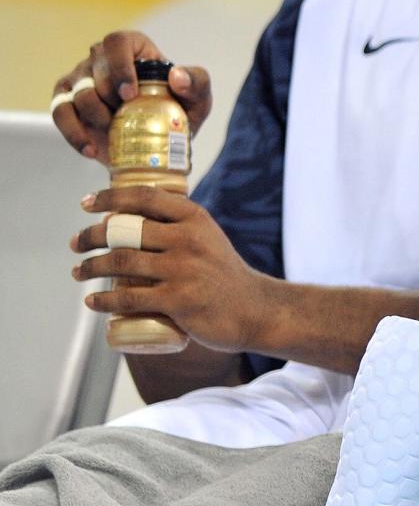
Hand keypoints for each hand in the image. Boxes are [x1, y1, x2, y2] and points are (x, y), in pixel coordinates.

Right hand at [51, 31, 211, 162]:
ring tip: (115, 134)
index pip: (117, 42)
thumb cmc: (179, 110)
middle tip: (128, 119)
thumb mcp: (199, 99)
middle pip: (95, 71)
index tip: (130, 94)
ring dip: (95, 117)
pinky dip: (74, 133)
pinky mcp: (67, 103)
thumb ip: (198, 82)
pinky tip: (93, 149)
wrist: (161, 141)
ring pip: (76, 94)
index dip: (119, 67)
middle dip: (111, 99)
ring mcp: (80, 80)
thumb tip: (176, 76)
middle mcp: (101, 58)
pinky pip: (61, 113)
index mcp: (133, 48)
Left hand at [71, 186, 266, 352]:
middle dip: (91, 236)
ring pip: (121, 263)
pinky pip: (129, 297)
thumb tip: (127, 219)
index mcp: (195, 218)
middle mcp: (188, 239)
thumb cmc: (223, 274)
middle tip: (76, 243)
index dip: (110, 197)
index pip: (144, 197)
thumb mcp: (207, 237)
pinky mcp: (178, 300)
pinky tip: (91, 301)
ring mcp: (183, 270)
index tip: (87, 204)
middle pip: (125, 230)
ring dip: (90, 267)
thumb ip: (177, 226)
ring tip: (78, 271)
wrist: (254, 309)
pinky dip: (103, 300)